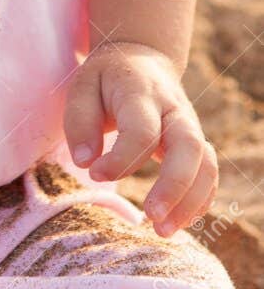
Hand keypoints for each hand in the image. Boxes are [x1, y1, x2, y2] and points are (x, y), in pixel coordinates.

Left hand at [62, 40, 218, 237]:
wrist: (141, 58)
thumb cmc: (105, 79)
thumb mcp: (82, 87)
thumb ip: (80, 123)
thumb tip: (85, 162)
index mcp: (141, 92)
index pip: (142, 130)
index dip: (122, 159)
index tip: (95, 175)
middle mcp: (174, 109)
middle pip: (189, 147)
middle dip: (174, 185)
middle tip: (151, 216)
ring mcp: (189, 126)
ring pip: (206, 163)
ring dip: (191, 201)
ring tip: (163, 231)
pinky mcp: (195, 142)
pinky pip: (209, 173)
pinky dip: (200, 200)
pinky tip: (178, 221)